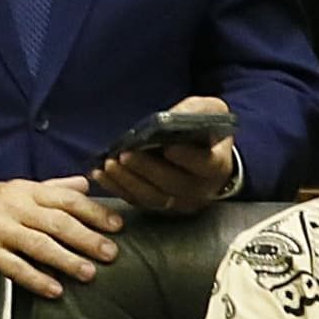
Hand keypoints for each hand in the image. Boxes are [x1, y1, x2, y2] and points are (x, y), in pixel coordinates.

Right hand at [0, 176, 121, 296]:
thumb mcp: (17, 190)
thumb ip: (52, 187)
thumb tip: (85, 183)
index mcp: (25, 191)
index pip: (66, 199)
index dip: (93, 212)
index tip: (116, 225)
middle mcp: (13, 208)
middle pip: (56, 222)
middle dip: (87, 238)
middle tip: (110, 253)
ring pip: (38, 245)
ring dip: (66, 260)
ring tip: (88, 273)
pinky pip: (14, 268)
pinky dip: (36, 279)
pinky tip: (54, 290)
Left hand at [87, 94, 240, 213]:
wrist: (204, 155)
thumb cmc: (205, 131)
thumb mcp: (210, 112)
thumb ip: (195, 111)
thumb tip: (171, 116)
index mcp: (217, 166)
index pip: (206, 164)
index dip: (187, 157)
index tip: (168, 147)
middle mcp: (201, 190)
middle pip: (173, 184)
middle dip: (146, 169)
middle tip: (125, 154)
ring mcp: (180, 202)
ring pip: (153, 198)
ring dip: (128, 181)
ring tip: (109, 164)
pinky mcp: (161, 208)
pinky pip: (137, 202)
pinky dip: (118, 188)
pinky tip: (101, 174)